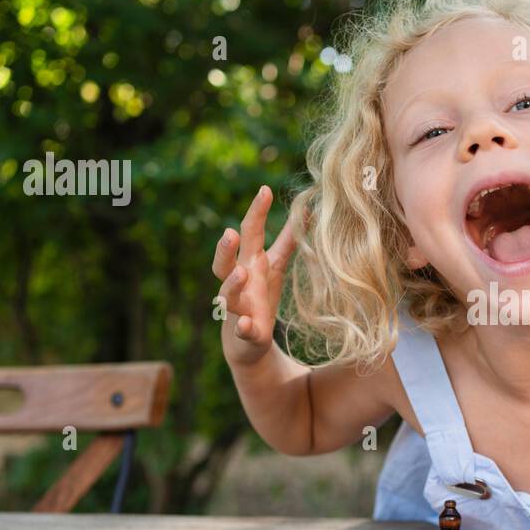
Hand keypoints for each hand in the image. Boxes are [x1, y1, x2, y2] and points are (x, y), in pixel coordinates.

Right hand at [212, 186, 300, 365]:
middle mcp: (239, 283)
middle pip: (224, 262)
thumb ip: (288, 239)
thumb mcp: (275, 265)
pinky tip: (245, 323)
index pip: (250, 234)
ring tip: (241, 273)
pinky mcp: (244, 332)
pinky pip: (240, 329)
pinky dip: (242, 327)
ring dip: (232, 284)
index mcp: (250, 263)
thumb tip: (305, 210)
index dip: (256, 213)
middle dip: (226, 248)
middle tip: (230, 233)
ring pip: (227, 295)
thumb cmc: (261, 295)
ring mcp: (238, 307)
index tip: (264, 190)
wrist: (248, 339)